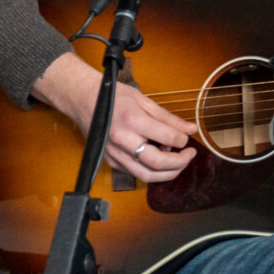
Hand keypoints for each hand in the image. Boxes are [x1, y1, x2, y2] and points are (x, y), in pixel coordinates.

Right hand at [32, 53, 195, 183]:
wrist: (82, 100)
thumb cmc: (112, 97)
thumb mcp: (143, 100)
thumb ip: (168, 118)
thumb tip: (190, 129)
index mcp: (132, 120)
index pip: (167, 137)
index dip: (183, 140)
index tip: (186, 138)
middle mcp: (122, 139)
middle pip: (158, 163)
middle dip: (180, 162)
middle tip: (189, 154)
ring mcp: (114, 153)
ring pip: (147, 176)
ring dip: (168, 173)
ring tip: (178, 162)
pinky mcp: (110, 161)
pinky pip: (135, 173)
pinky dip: (151, 171)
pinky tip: (158, 160)